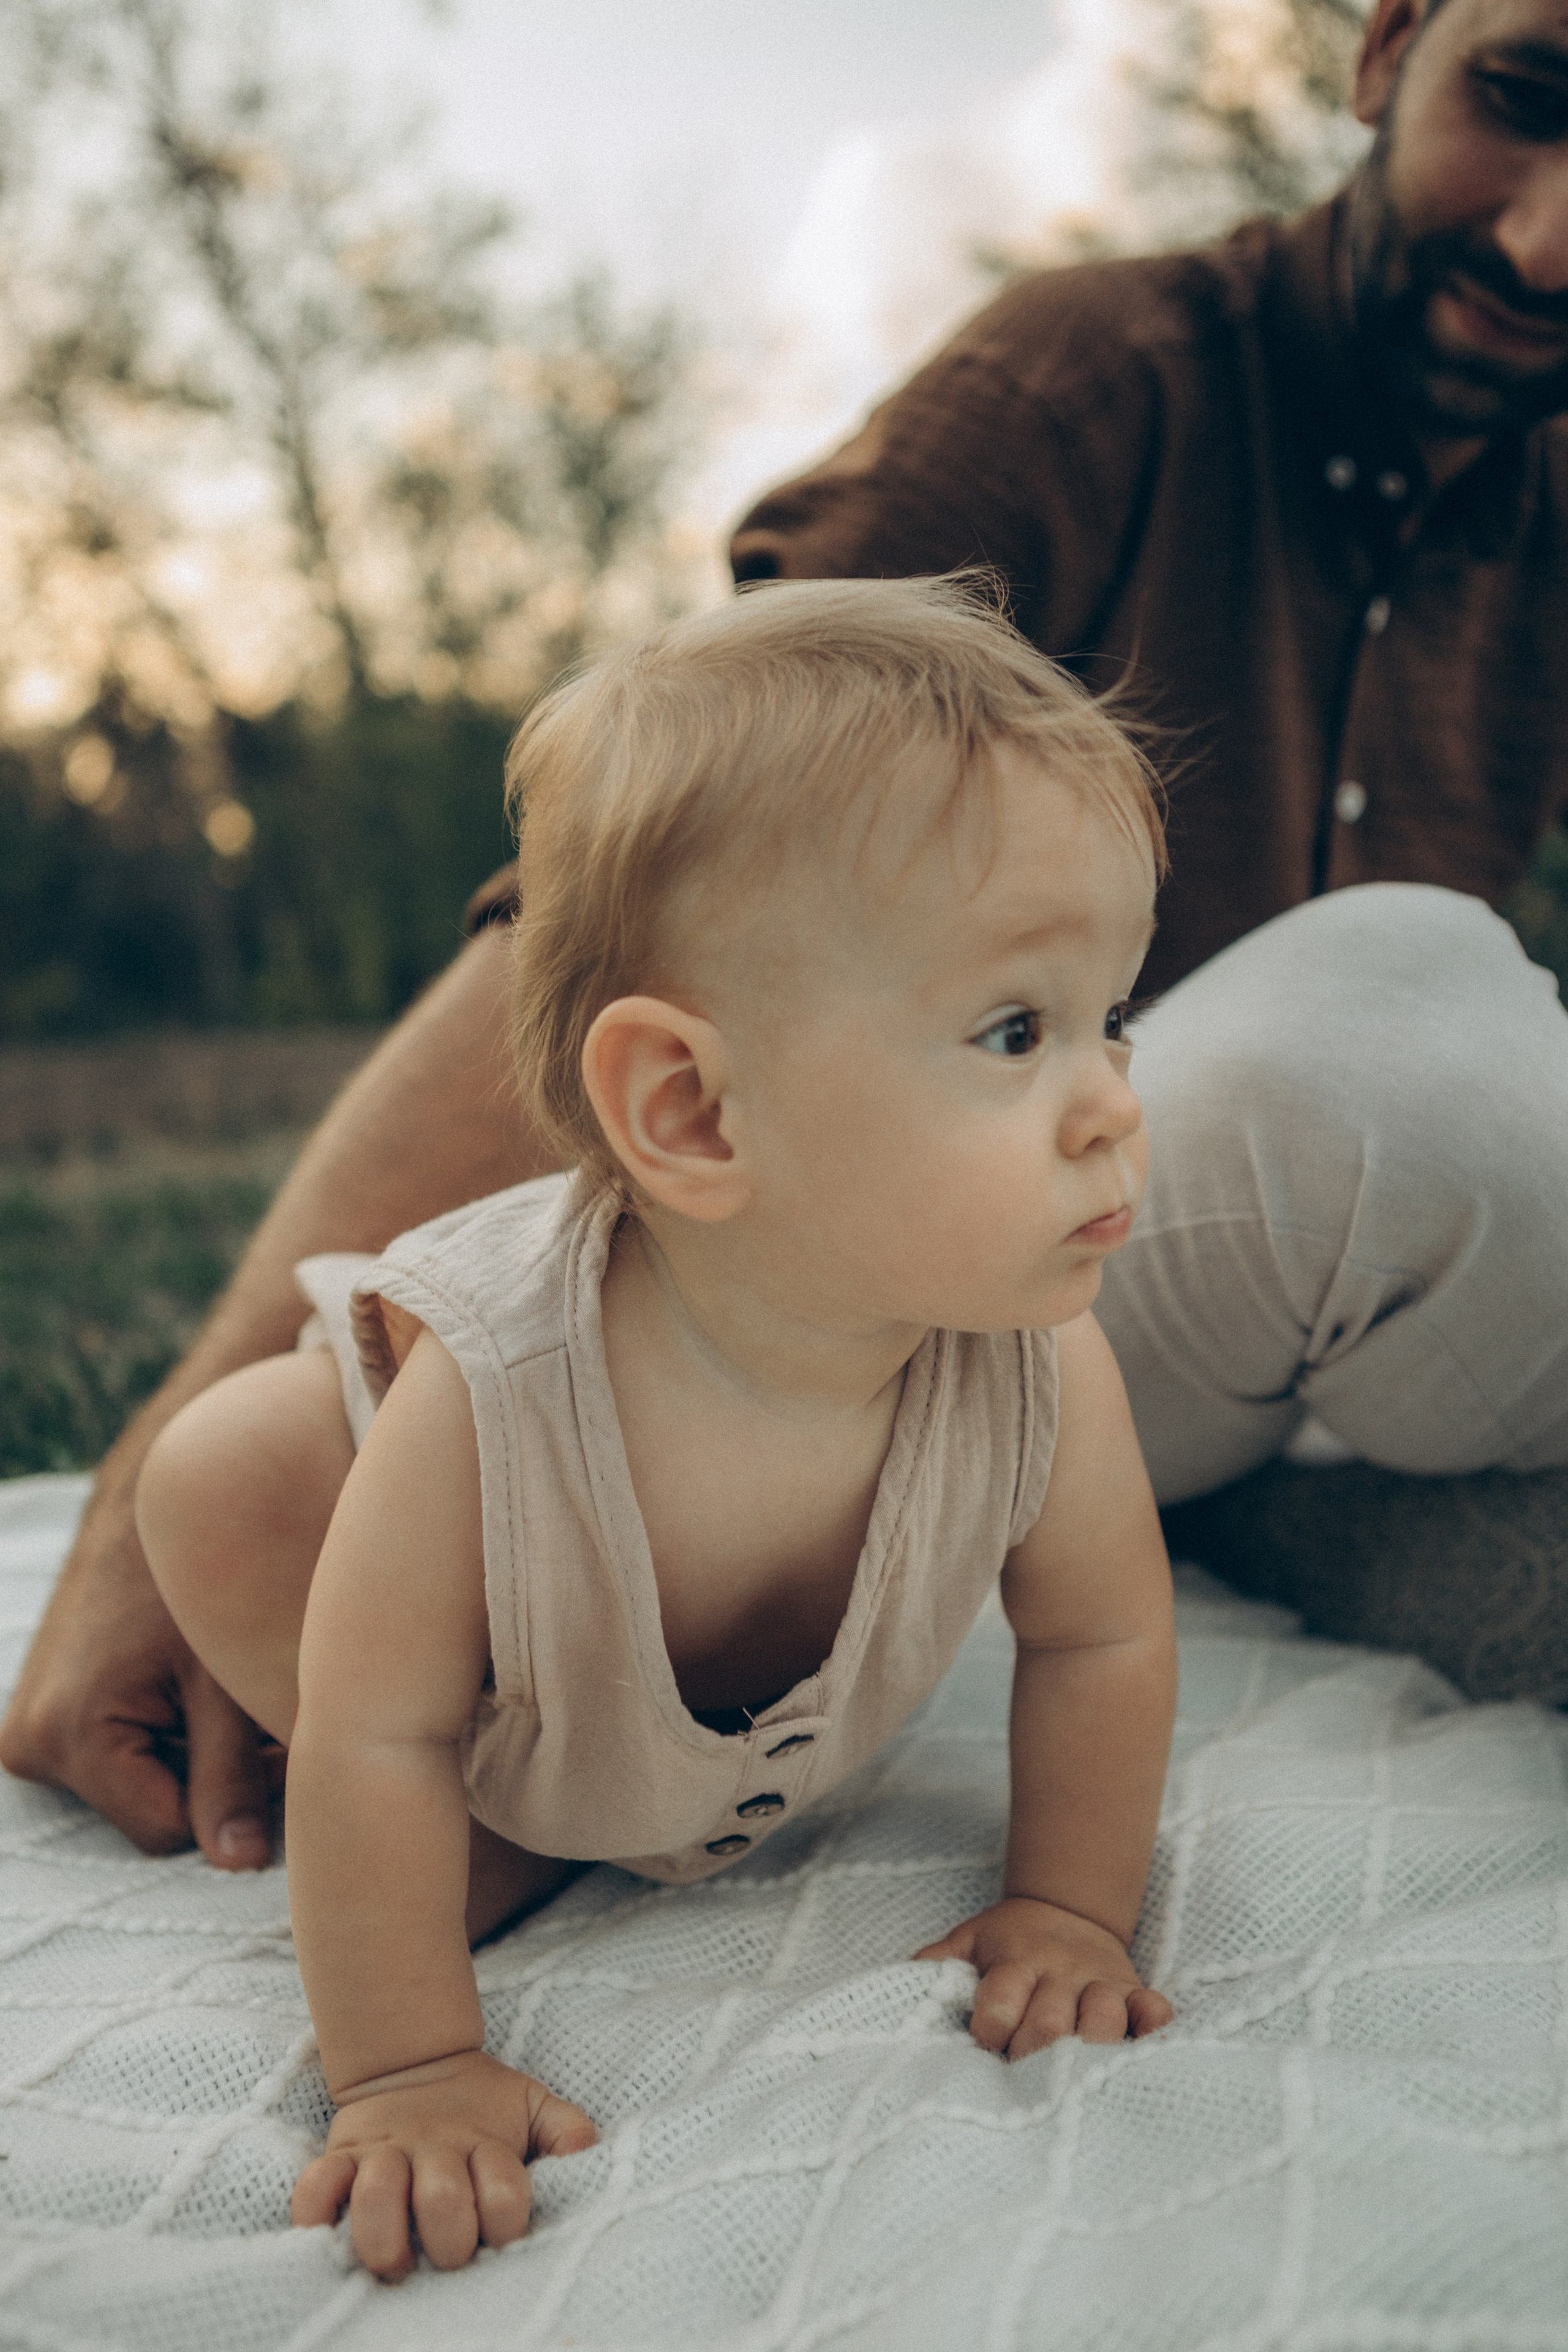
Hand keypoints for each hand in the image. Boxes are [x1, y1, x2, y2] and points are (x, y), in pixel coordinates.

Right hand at [0, 1488, 277, 1869]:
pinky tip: (181, 1682)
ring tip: (210, 1685)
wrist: (157, 1499)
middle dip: (206, 1773)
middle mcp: (31, 1740)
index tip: (265, 1740)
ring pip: (137, 1785)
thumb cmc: (201, 1579)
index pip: (166, 1830)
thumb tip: (238, 1865)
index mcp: (69, 1732)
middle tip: (242, 1706)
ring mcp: (30, 1727)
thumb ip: (231, 1777)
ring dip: (187, 1752)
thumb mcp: (227, 1679)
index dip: (230, 1798)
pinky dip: (162, 1731)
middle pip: (147, 1810)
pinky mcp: (43, 1712)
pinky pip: (117, 1756)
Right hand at [292, 2050, 596, 2279]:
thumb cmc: (482, 2106)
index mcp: (483, 2141)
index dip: (506, 2222)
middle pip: (443, 2200)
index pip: (505, 2191)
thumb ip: (564, 2128)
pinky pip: (316, 2185)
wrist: (416, 2061)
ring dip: (385, 2237)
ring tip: (395, 2262)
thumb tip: (587, 2153)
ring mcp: (383, 2151)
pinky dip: (314, 2212)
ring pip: (377, 2194)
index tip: (499, 2238)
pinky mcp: (341, 2154)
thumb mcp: (530, 2106)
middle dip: (449, 2241)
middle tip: (448, 2256)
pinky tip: (327, 2235)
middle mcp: (433, 2147)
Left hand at [915, 1896, 1172, 2059]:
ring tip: (1075, 2082)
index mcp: (1015, 1959)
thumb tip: (896, 1994)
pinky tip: (1145, 2045)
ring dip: (1090, 2050)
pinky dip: (1152, 2028)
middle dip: (1036, 2056)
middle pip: (1051, 2020)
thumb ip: (935, 1964)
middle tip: (1024, 2082)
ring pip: (1103, 2017)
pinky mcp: (1132, 1990)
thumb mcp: (966, 1941)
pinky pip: (1151, 2009)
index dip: (990, 2029)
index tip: (982, 2049)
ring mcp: (1100, 1981)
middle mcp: (1059, 1971)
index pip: (1000, 1998)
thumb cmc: (1006, 1941)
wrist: (1066, 1907)